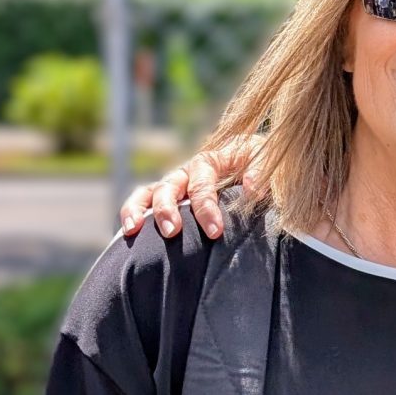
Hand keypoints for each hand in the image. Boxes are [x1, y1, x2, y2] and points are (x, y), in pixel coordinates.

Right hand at [118, 136, 266, 241]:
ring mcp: (176, 184)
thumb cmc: (264, 165)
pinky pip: (144, 201)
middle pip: (170, 187)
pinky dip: (132, 213)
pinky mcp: (169, 198)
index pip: (202, 184)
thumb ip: (260, 171)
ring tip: (133, 230)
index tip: (215, 232)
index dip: (206, 207)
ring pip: (149, 192)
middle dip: (168, 210)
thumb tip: (251, 190)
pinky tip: (127, 233)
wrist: (260, 164)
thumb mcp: (268, 161)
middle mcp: (188, 172)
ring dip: (140, 210)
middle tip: (173, 232)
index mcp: (211, 161)